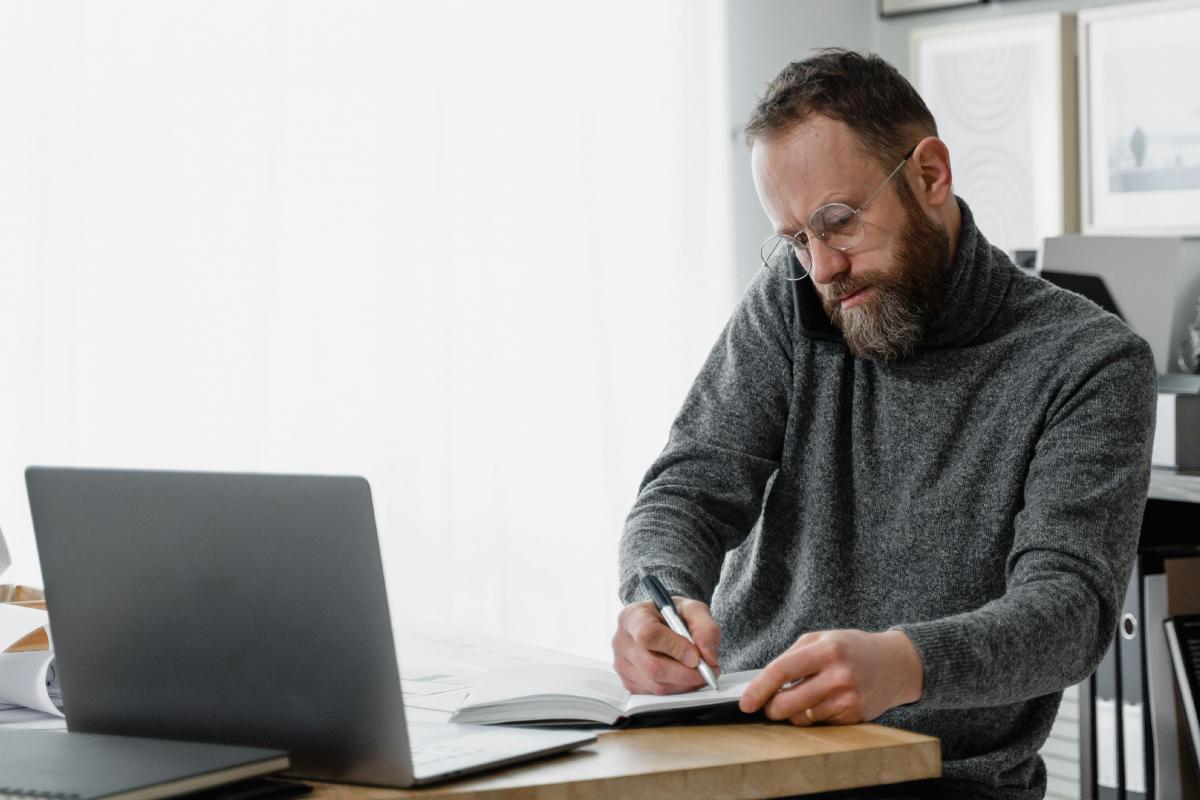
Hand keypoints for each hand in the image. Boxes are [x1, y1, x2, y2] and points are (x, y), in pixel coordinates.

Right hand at [611, 598, 720, 694]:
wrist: (660, 623)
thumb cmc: (674, 615)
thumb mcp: (693, 610)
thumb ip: (705, 628)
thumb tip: (708, 658)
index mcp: (632, 616)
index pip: (648, 635)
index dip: (675, 648)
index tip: (697, 656)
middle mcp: (621, 641)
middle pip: (652, 667)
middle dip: (686, 674)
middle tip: (708, 671)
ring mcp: (622, 665)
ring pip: (656, 685)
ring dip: (685, 684)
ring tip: (700, 674)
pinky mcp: (628, 683)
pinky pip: (655, 694)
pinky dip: (676, 690)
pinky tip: (685, 679)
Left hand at [738, 629, 922, 724]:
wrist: (896, 663)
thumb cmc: (852, 648)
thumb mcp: (822, 638)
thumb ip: (792, 656)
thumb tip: (764, 682)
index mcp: (826, 650)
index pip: (781, 672)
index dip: (759, 690)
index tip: (746, 703)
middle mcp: (838, 676)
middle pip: (788, 703)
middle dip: (772, 708)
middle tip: (770, 705)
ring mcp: (849, 699)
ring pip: (802, 718)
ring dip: (793, 713)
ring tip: (802, 698)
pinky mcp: (855, 717)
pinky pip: (820, 724)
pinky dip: (814, 717)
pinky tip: (823, 702)